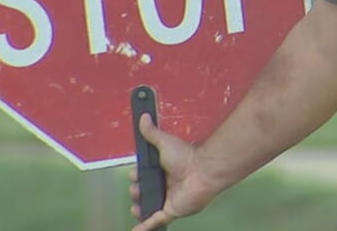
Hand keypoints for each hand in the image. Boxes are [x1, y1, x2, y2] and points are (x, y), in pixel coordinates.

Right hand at [128, 114, 207, 230]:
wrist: (202, 170)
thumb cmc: (186, 156)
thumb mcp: (164, 142)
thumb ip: (152, 132)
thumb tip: (144, 117)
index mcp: (163, 171)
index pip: (145, 176)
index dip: (136, 176)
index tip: (133, 174)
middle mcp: (166, 185)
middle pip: (144, 192)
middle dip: (135, 191)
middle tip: (136, 188)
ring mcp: (168, 199)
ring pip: (148, 207)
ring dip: (139, 207)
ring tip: (135, 204)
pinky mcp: (171, 211)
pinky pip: (155, 222)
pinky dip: (145, 227)